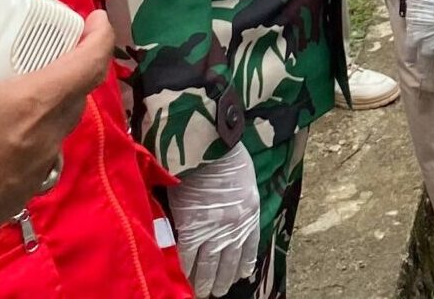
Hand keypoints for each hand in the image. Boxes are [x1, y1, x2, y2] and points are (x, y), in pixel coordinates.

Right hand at [0, 0, 112, 243]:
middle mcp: (44, 140)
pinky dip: (32, 137)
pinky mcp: (15, 199)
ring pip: (58, 129)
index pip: (89, 64)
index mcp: (32, 105)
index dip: (99, 37)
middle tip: (49, 49)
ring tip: (21, 89)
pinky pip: (38, 158)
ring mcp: (33, 174)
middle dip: (72, 67)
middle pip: (76, 96)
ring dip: (51, 104)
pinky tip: (1, 136)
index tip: (95, 19)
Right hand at [166, 144, 261, 296]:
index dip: (243, 265)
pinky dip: (185, 269)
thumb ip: (241, 203)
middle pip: (228, 262)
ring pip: (208, 265)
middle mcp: (234, 228)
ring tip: (203, 292)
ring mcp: (212, 230)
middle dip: (222, 279)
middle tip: (217, 292)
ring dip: (204, 281)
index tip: (240, 276)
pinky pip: (187, 256)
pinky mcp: (190, 229)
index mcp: (250, 215)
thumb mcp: (246, 182)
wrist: (209, 149)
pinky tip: (183, 278)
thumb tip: (234, 217)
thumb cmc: (228, 157)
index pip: (248, 248)